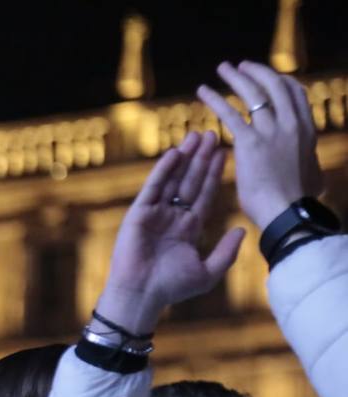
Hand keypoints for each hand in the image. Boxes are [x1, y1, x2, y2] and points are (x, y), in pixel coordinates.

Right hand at [94, 130, 244, 334]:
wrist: (142, 295)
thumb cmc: (172, 288)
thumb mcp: (208, 271)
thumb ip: (226, 252)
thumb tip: (242, 230)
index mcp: (189, 227)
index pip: (205, 194)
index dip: (215, 174)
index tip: (225, 153)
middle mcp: (172, 216)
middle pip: (190, 181)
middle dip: (201, 159)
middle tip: (213, 134)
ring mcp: (155, 213)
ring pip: (173, 179)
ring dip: (185, 158)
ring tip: (197, 136)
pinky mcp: (139, 214)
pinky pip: (153, 187)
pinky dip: (163, 170)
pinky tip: (175, 154)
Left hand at [196, 61, 321, 228]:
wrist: (288, 212)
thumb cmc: (298, 202)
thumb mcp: (312, 176)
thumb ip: (309, 165)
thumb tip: (313, 169)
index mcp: (306, 130)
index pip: (295, 94)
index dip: (280, 82)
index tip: (268, 77)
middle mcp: (291, 124)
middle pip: (275, 86)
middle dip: (257, 72)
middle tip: (241, 66)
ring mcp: (271, 131)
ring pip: (252, 94)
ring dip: (235, 78)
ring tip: (223, 69)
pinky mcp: (249, 142)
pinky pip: (229, 113)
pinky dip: (214, 99)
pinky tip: (202, 91)